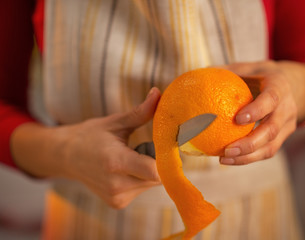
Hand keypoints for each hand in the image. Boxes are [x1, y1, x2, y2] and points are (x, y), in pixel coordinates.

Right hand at [12, 88, 161, 208]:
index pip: (156, 171)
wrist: (65, 156)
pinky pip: (141, 189)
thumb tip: (159, 93)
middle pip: (157, 178)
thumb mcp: (116, 122)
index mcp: (115, 162)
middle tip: (143, 147)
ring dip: (149, 170)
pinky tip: (125, 168)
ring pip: (151, 184)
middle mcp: (116, 185)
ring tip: (130, 157)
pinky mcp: (117, 204)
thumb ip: (141, 112)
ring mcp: (116, 198)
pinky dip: (140, 178)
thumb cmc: (90, 135)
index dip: (166, 159)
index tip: (165, 145)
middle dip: (157, 161)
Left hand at [219, 61, 304, 164]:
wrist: (287, 85)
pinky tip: (229, 159)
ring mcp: (288, 125)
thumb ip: (225, 71)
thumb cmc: (258, 75)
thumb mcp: (245, 67)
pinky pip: (266, 152)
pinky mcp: (282, 137)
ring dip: (247, 157)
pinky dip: (248, 158)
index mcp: (279, 86)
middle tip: (227, 150)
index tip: (237, 119)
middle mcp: (288, 107)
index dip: (257, 111)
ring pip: (271, 147)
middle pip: (272, 130)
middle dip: (250, 143)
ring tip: (224, 159)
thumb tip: (197, 74)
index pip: (271, 99)